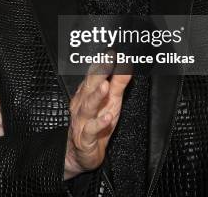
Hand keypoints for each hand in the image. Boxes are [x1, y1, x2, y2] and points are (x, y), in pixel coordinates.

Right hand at [64, 64, 131, 179]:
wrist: (80, 154)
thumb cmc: (96, 125)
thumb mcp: (112, 102)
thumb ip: (118, 83)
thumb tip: (126, 65)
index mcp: (86, 94)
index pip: (93, 76)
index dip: (101, 64)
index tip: (111, 53)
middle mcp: (81, 105)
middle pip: (88, 88)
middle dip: (97, 74)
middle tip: (107, 62)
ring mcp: (82, 121)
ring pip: (87, 107)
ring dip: (96, 96)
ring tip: (105, 86)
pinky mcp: (84, 139)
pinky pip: (90, 130)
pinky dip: (98, 123)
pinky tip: (107, 117)